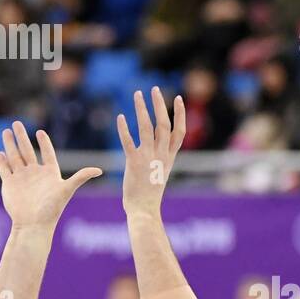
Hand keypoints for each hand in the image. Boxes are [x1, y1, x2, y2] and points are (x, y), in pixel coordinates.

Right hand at [0, 122, 101, 228]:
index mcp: (49, 173)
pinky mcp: (10, 185)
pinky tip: (0, 153)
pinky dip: (2, 162)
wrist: (33, 225)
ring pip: (14, 157)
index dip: (44, 142)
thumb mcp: (67, 189)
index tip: (40, 131)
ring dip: (10, 144)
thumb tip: (100, 170)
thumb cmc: (51, 209)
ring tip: (6, 131)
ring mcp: (21, 178)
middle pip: (27, 150)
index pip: (46, 153)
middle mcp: (34, 174)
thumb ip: (81, 177)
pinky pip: (5, 170)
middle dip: (21, 137)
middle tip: (16, 123)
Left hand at [117, 87, 185, 217]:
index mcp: (169, 157)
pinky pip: (128, 141)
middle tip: (154, 89)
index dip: (180, 114)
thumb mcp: (161, 171)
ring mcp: (148, 158)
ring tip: (137, 94)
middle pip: (164, 124)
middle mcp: (161, 155)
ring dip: (142, 109)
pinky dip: (124, 129)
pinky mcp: (133, 162)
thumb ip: (161, 155)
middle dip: (160, 105)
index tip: (178, 97)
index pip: (179, 131)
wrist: (144, 209)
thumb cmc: (150, 192)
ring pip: (147, 127)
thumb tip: (160, 143)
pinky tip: (120, 117)